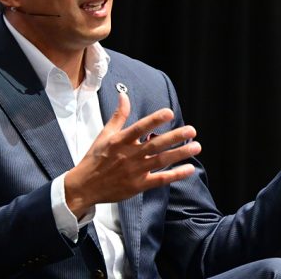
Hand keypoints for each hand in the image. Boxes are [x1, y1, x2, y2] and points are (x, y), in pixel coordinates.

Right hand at [64, 92, 200, 217]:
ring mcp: (135, 171)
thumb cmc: (95, 158)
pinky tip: (188, 169)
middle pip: (155, 144)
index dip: (154, 120)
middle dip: (175, 137)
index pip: (140, 128)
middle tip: (191, 130)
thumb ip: (119, 115)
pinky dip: (174, 174)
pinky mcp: (138, 185)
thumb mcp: (104, 134)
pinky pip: (160, 179)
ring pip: (161, 161)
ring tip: (196, 147)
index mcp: (120, 141)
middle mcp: (129, 155)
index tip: (169, 112)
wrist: (85, 186)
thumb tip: (124, 95)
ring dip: (179, 154)